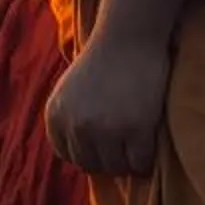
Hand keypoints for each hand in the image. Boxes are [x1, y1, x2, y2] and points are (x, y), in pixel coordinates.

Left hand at [43, 33, 168, 174]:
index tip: (103, 145)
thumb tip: (76, 158)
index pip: (68, 155)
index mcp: (56, 117)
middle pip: (91, 164)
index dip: (88, 152)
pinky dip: (145, 160)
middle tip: (124, 149)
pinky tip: (149, 145)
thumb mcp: (67, 92)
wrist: (128, 37)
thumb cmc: (101, 62)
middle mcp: (77, 126)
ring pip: (116, 167)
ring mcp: (106, 130)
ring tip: (136, 148)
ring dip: (127, 162)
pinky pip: (140, 162)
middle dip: (107, 160)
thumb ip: (67, 120)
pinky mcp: (136, 129)